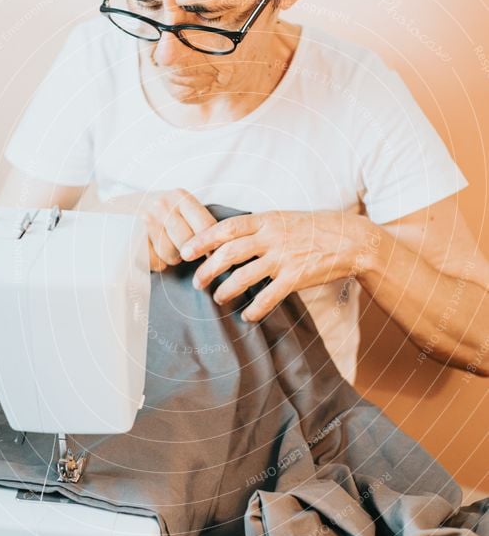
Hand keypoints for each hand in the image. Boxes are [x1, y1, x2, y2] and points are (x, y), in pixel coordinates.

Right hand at [140, 188, 216, 271]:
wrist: (130, 206)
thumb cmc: (165, 212)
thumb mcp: (184, 207)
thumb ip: (203, 223)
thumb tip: (224, 248)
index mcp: (180, 197)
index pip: (206, 226)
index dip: (214, 245)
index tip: (216, 255)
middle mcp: (162, 205)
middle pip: (189, 243)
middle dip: (190, 252)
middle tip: (187, 250)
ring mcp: (146, 221)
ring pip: (172, 255)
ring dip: (174, 258)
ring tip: (170, 249)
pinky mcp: (134, 237)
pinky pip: (155, 262)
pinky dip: (158, 264)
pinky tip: (157, 253)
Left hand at [179, 209, 376, 320]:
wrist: (350, 240)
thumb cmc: (315, 229)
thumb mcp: (284, 219)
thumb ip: (260, 227)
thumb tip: (230, 237)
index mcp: (267, 220)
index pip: (226, 228)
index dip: (202, 240)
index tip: (185, 251)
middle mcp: (272, 237)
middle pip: (229, 253)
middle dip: (207, 269)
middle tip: (196, 282)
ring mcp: (284, 257)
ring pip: (244, 276)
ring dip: (226, 290)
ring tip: (218, 298)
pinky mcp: (296, 277)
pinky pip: (269, 296)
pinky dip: (255, 309)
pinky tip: (247, 316)